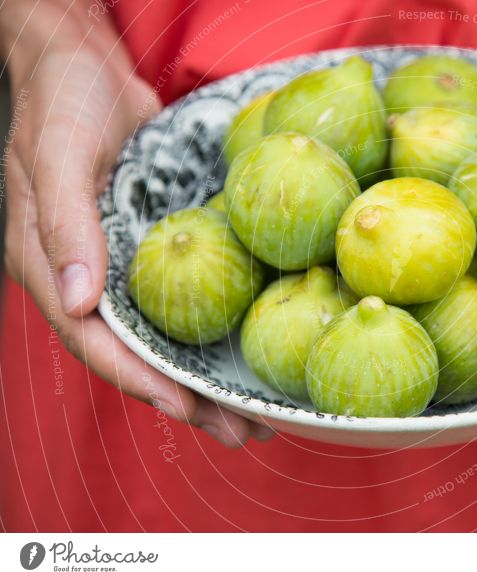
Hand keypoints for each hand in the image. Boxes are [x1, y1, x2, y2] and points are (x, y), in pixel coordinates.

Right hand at [2, 4, 272, 446]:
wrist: (86, 68)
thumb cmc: (62, 103)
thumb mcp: (58, 155)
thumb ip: (64, 227)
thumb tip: (77, 302)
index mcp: (54, 270)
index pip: (97, 343)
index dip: (141, 382)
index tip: (188, 411)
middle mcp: (91, 281)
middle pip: (140, 357)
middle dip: (189, 400)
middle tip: (244, 431)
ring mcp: (125, 270)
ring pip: (169, 339)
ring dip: (210, 379)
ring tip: (257, 413)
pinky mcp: (157, 252)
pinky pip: (187, 301)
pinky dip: (216, 332)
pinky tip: (251, 348)